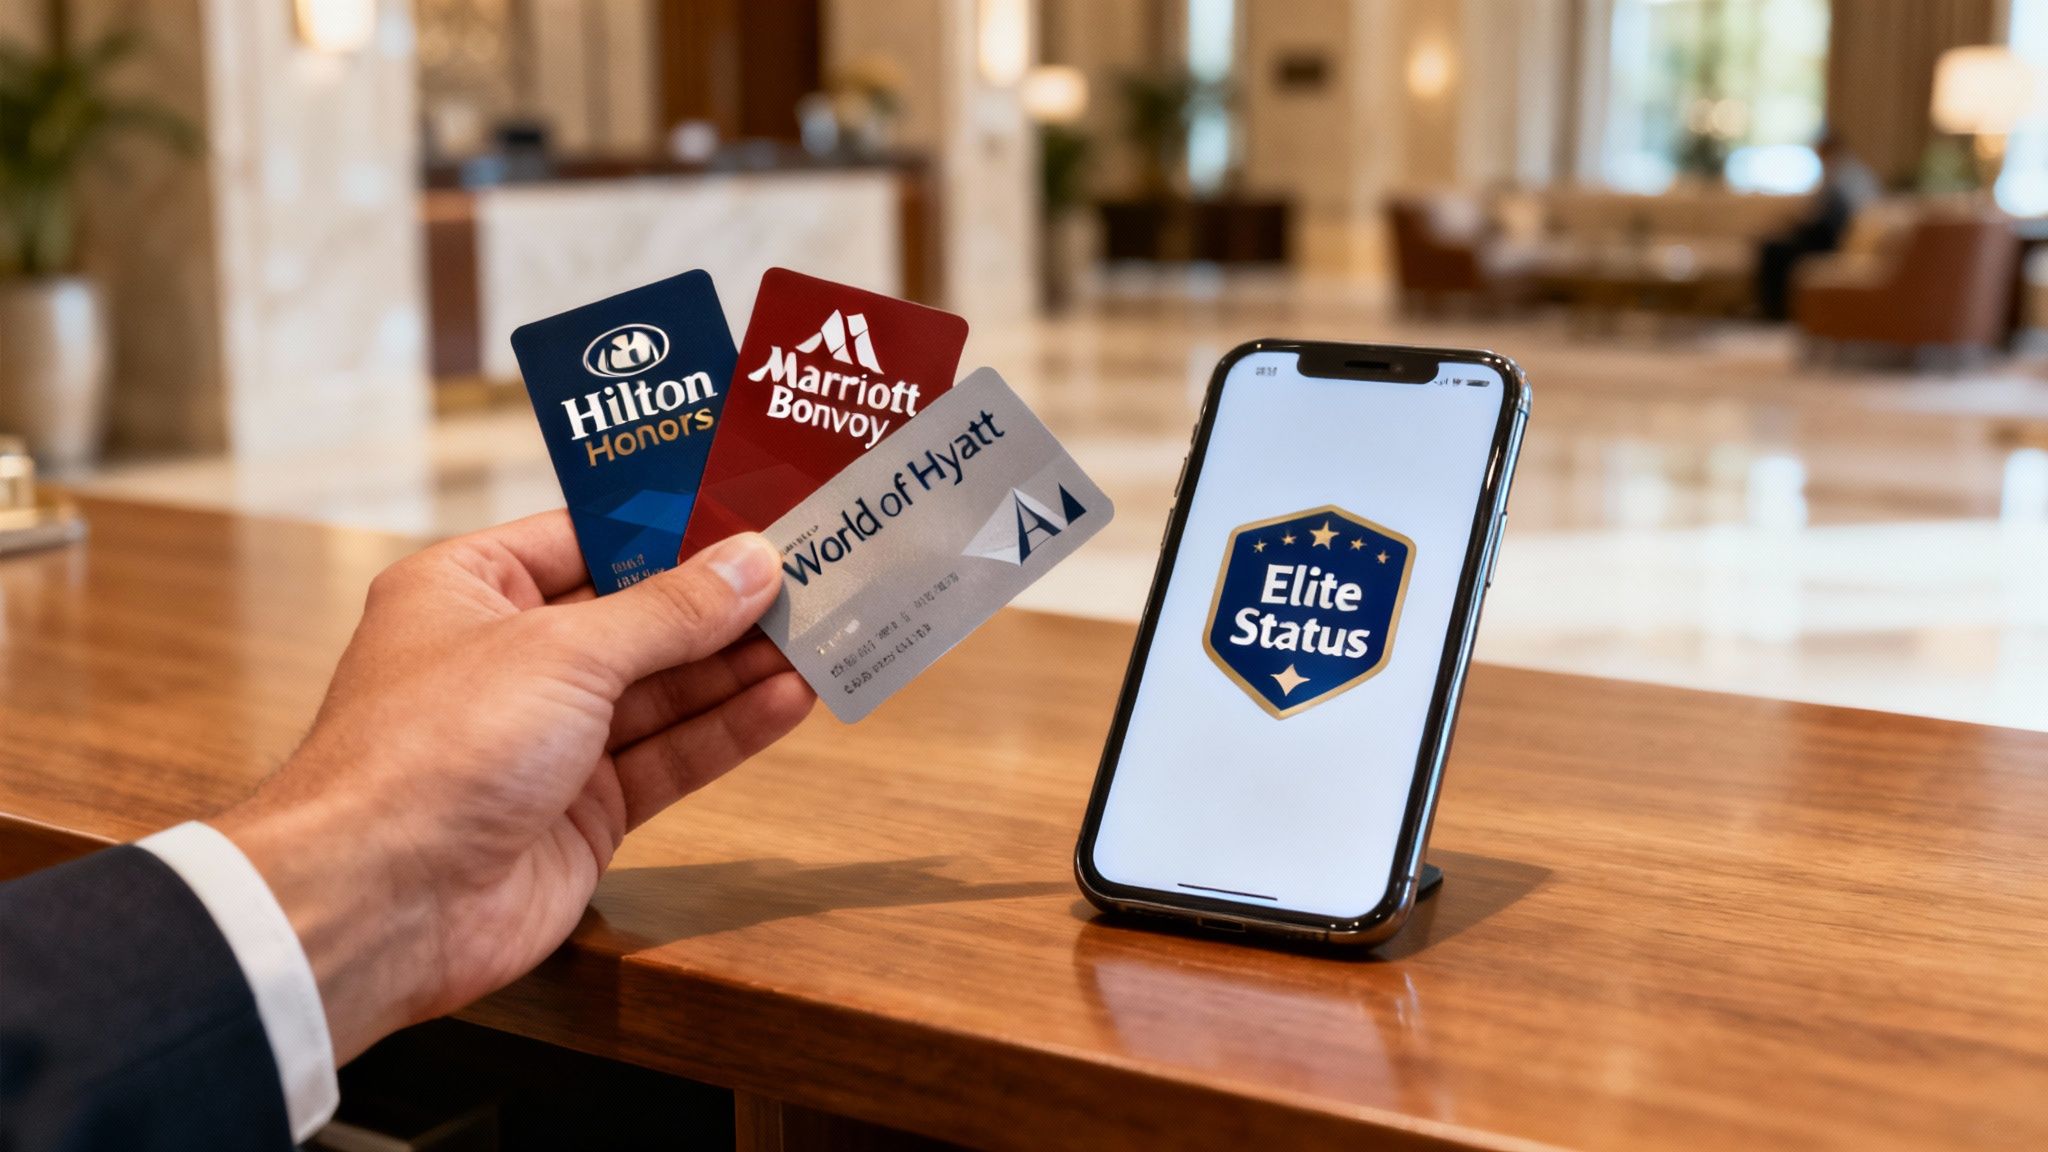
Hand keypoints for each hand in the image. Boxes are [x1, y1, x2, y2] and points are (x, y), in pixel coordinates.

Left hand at [211, 513, 813, 1062]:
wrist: (381, 906)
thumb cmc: (431, 750)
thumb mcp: (563, 652)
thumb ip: (669, 612)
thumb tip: (752, 564)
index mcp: (468, 590)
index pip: (585, 537)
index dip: (669, 525)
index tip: (751, 511)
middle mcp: (507, 660)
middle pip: (635, 617)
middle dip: (720, 601)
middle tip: (810, 572)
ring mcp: (546, 741)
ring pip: (662, 691)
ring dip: (738, 666)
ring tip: (821, 630)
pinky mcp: (582, 812)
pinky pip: (669, 758)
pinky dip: (728, 730)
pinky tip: (790, 700)